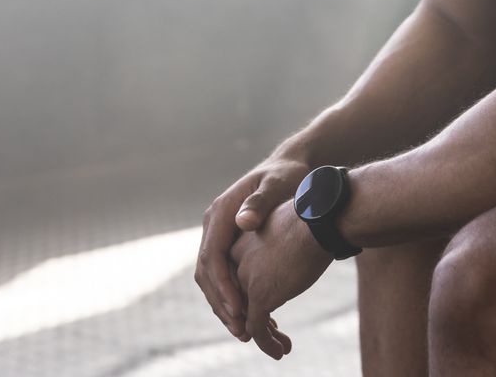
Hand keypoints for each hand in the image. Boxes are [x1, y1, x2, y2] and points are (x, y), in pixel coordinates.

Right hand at [194, 152, 309, 340]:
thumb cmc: (287, 175)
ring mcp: (218, 232)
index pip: (212, 256)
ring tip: (243, 329)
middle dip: (221, 302)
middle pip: (206, 271)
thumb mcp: (278, 184)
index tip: (240, 309)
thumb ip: (261, 201)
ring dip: (223, 303)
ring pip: (210, 276)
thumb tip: (243, 221)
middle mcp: (214, 222)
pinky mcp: (228, 241)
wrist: (289, 166)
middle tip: (240, 329)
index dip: (223, 285)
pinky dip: (230, 294)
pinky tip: (248, 313)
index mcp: (222, 210)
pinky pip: (221, 273)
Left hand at [231, 201, 333, 357]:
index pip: (237, 278)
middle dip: (255, 318)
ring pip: (247, 317)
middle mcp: (236, 262)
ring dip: (264, 335)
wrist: (318, 220)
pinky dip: (267, 343)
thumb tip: (282, 258)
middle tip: (273, 330)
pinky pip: (257, 328)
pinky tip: (281, 350)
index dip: (249, 296)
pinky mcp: (259, 295)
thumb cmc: (307, 219)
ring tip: (281, 347)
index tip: (269, 307)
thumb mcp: (281, 230)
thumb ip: (272, 247)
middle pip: (240, 299)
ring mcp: (246, 279)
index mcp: (239, 243)